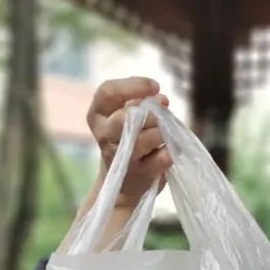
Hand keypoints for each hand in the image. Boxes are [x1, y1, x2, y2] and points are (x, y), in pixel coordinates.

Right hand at [86, 77, 171, 204]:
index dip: (134, 85)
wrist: (125, 184)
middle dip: (152, 114)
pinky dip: (171, 151)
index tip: (155, 86)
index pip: (107, 91)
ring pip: (145, 138)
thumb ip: (141, 105)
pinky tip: (169, 151)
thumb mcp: (128, 120)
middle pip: (127, 116)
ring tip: (166, 135)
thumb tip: (161, 99)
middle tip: (163, 114)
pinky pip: (162, 157)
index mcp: (98, 116)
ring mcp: (122, 156)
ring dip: (162, 133)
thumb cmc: (130, 143)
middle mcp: (105, 135)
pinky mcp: (140, 173)